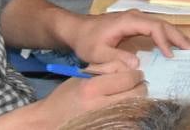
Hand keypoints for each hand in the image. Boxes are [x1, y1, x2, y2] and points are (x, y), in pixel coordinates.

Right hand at [30, 66, 146, 124]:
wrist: (50, 121)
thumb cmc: (66, 95)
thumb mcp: (83, 75)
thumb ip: (107, 67)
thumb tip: (131, 66)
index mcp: (92, 88)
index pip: (129, 78)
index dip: (136, 74)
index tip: (135, 73)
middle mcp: (100, 105)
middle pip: (138, 93)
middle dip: (140, 85)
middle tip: (135, 84)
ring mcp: (106, 119)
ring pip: (137, 107)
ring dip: (137, 98)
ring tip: (130, 94)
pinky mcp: (109, 127)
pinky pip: (129, 118)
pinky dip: (131, 111)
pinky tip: (124, 106)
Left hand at [62, 10, 189, 64]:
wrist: (77, 29)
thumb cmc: (86, 40)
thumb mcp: (97, 53)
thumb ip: (116, 58)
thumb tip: (138, 65)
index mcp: (129, 20)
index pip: (154, 28)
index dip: (164, 41)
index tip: (170, 55)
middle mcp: (137, 16)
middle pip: (163, 24)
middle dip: (179, 37)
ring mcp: (138, 19)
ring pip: (163, 25)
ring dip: (177, 36)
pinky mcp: (137, 24)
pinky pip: (157, 29)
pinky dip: (169, 36)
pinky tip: (176, 45)